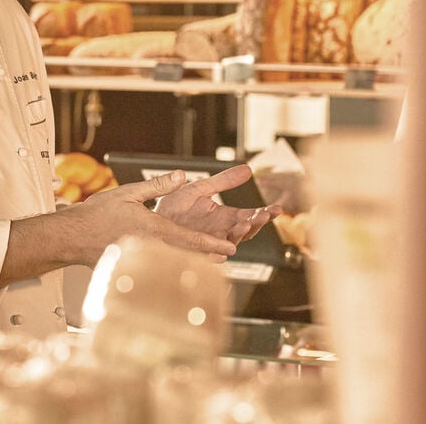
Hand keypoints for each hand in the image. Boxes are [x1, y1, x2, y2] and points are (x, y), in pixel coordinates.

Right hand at [70, 170, 239, 263]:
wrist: (72, 237)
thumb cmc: (96, 215)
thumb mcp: (128, 192)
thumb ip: (157, 185)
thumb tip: (181, 176)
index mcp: (153, 229)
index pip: (190, 238)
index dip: (214, 243)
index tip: (231, 247)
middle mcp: (151, 248)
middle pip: (189, 256)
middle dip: (210, 256)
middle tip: (227, 255)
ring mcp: (142, 260)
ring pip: (176, 264)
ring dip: (195, 263)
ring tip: (211, 262)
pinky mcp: (133, 268)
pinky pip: (159, 269)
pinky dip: (174, 268)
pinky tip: (178, 268)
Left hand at [154, 164, 280, 243]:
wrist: (149, 219)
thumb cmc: (173, 206)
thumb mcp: (201, 188)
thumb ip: (223, 181)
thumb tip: (247, 169)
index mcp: (224, 216)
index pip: (249, 216)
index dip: (264, 213)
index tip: (276, 208)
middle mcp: (219, 231)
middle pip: (245, 231)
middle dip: (256, 223)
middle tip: (263, 215)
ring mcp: (209, 243)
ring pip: (231, 243)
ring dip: (240, 235)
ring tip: (245, 224)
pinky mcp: (195, 252)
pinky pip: (209, 255)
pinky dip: (218, 252)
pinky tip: (224, 247)